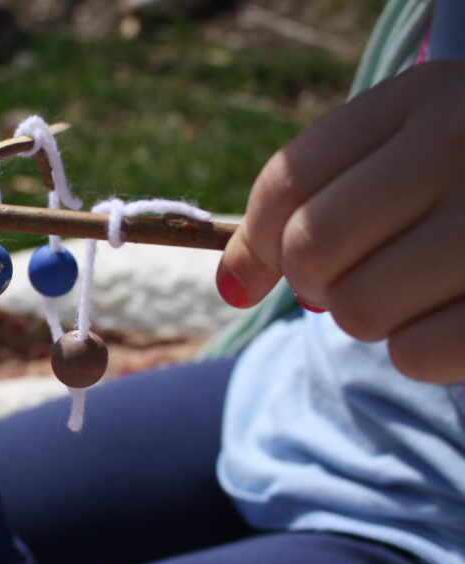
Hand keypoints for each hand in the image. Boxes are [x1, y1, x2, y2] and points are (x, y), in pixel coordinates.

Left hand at [216, 60, 464, 384]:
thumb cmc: (464, 182)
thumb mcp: (399, 155)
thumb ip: (309, 199)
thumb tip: (232, 285)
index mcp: (424, 98)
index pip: (287, 179)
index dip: (256, 240)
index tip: (259, 272)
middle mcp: (463, 145)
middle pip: (312, 248)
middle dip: (314, 280)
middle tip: (353, 275)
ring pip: (358, 309)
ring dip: (367, 315)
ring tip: (412, 288)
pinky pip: (416, 354)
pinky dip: (417, 351)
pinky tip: (447, 312)